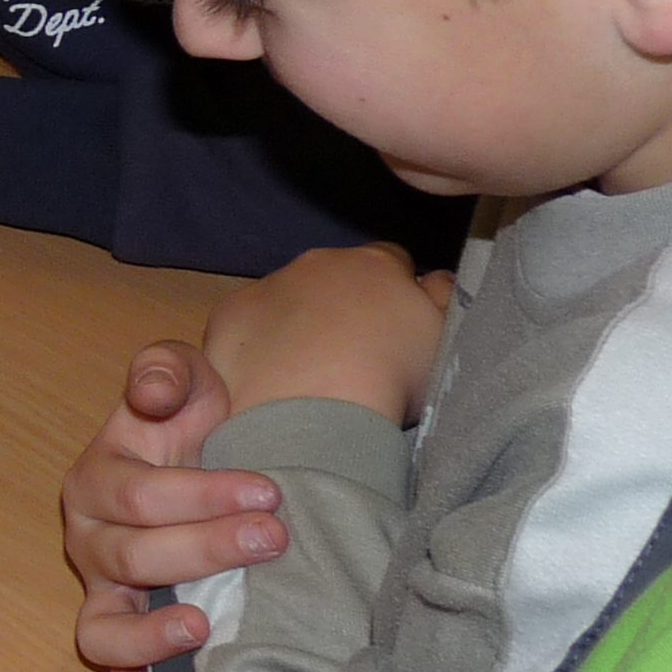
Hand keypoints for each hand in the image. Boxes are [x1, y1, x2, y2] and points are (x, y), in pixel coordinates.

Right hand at [60, 342, 285, 671]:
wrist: (207, 453)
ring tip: (205, 630)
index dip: (202, 497)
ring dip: (152, 635)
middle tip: (273, 540)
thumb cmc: (194, 420)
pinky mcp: (124, 629)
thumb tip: (150, 395)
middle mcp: (88, 540)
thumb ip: (163, 371)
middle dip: (206, 550)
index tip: (269, 492)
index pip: (139, 496)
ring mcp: (102, 592)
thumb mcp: (182, 377)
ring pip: (105, 625)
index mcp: (95, 480)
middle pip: (134, 557)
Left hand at [199, 245, 454, 427]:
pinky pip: (246, 323)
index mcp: (375, 264)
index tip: (396, 330)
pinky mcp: (228, 316)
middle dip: (343, 305)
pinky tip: (267, 379)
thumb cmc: (393, 375)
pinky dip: (256, 344)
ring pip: (286, 297)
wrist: (313, 410)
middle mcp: (317, 263)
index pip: (392, 261)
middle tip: (352, 357)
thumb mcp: (443, 338)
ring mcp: (267, 286)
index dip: (397, 292)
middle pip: (335, 276)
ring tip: (307, 375)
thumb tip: (435, 280)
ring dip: (296, 323)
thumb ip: (443, 301)